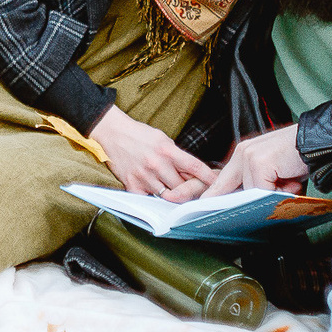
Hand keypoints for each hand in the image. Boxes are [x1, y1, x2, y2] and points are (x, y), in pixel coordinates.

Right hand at [88, 107, 214, 200]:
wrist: (112, 133)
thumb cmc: (138, 135)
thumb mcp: (162, 139)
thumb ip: (177, 156)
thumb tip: (193, 172)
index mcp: (167, 150)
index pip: (195, 167)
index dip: (209, 178)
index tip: (218, 184)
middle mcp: (157, 164)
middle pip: (183, 186)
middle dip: (190, 188)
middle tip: (193, 189)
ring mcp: (144, 176)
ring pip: (168, 195)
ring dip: (173, 194)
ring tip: (172, 189)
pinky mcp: (132, 184)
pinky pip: (149, 199)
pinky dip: (154, 198)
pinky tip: (154, 191)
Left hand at [206, 125, 307, 196]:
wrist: (320, 143)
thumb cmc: (299, 158)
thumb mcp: (274, 172)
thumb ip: (258, 184)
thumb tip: (246, 203)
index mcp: (243, 154)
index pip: (222, 179)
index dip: (214, 194)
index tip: (204, 205)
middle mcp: (243, 152)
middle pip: (230, 188)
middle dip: (240, 201)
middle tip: (264, 200)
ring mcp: (249, 156)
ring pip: (251, 191)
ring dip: (272, 193)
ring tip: (290, 182)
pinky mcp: (259, 162)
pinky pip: (262, 190)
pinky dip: (279, 191)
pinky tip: (291, 181)